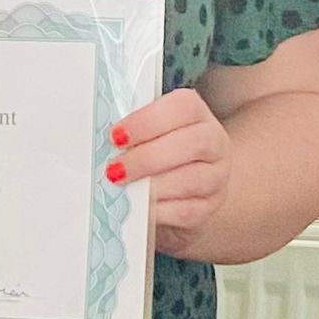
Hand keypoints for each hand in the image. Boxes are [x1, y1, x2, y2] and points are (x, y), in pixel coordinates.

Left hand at [106, 88, 233, 259]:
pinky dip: (158, 210)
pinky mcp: (208, 208)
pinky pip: (185, 210)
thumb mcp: (149, 136)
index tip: (116, 135)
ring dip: (151, 185)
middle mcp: (214, 143)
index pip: (183, 107)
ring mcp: (216, 177)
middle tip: (114, 169)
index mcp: (197, 115)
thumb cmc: (160, 157)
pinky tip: (139, 208)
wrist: (185, 192)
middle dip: (146, 157)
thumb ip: (133, 133)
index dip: (148, 120)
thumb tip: (103, 142)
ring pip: (191, 179)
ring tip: (124, 189)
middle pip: (191, 143)